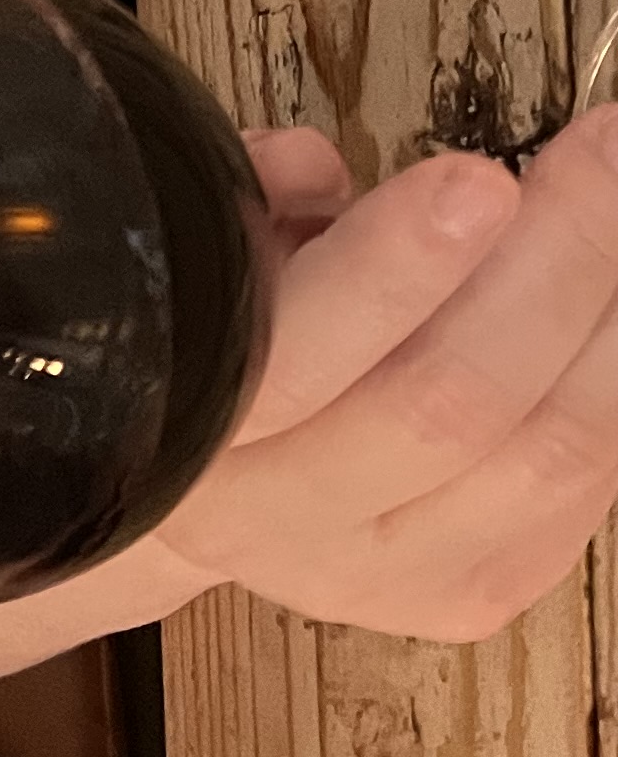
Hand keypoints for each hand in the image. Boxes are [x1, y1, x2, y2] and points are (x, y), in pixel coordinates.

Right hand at [141, 107, 617, 641]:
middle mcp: (272, 521)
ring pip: (546, 453)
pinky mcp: (467, 597)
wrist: (211, 494)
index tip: (476, 178)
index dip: (395, 269)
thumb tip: (313, 165)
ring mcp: (381, 574)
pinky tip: (613, 313)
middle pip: (449, 402)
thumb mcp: (188, 251)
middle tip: (600, 159)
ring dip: (611, 323)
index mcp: (182, 427)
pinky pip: (585, 494)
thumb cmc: (212, 345)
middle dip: (550, 264)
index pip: (295, 357)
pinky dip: (617, 389)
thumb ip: (244, 202)